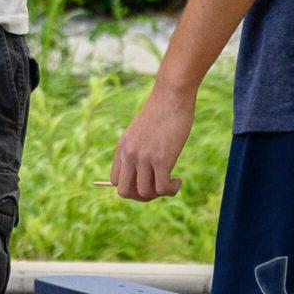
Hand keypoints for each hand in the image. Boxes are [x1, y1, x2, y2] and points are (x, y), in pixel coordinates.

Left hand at [112, 83, 192, 200]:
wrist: (171, 97)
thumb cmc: (161, 114)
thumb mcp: (141, 133)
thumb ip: (138, 151)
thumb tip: (145, 176)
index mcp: (122, 148)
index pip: (116, 181)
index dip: (131, 187)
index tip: (147, 181)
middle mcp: (129, 154)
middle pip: (125, 192)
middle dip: (141, 196)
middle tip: (157, 188)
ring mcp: (144, 157)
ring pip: (144, 193)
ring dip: (159, 194)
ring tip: (171, 182)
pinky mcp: (161, 159)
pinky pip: (162, 189)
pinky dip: (171, 190)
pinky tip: (177, 180)